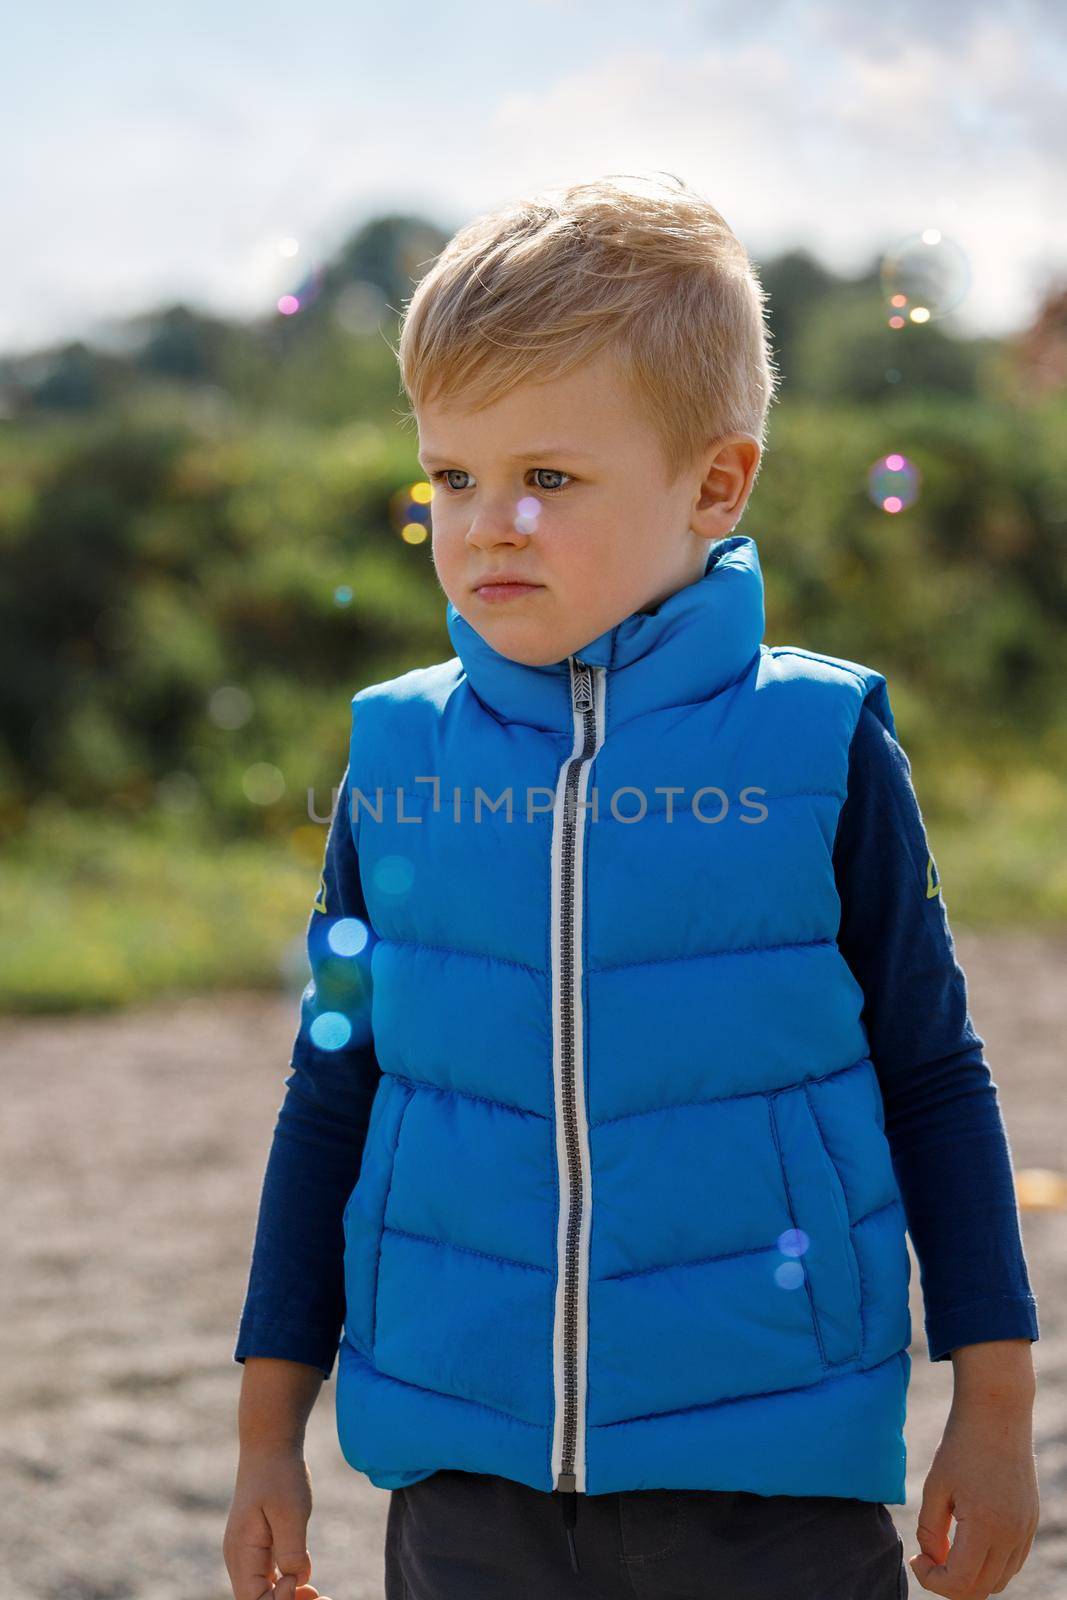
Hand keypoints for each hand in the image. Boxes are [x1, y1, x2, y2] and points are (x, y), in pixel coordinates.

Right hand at [223, 1444, 333, 1599]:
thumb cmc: (280, 1475)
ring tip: (317, 1594)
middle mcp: (240, 1559)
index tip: (299, 1578)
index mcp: (241, 1553)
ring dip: (289, 1597)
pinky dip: (288, 1584)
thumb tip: (299, 1581)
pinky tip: (307, 1579)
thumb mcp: (290, 1511)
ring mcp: (248, 1553)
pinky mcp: (260, 1546)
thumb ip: (291, 1550)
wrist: (271, 1444)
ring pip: (265, 1592)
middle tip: (319, 1596)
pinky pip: (270, 1577)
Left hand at [909, 1383, 1038, 1595]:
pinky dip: (990, 1565)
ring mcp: (1025, 1530)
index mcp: (985, 1526)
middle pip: (980, 1589)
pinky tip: (967, 1543)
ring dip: (971, 1578)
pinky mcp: (1030, 1522)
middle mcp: (1011, 1535)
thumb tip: (933, 1559)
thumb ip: (930, 1529)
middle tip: (927, 1561)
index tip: (915, 1559)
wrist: (997, 1413)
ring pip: (999, 1580)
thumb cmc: (960, 1445)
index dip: (932, 1581)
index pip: (959, 1582)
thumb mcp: (935, 1486)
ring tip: (945, 1552)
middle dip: (949, 1584)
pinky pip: (1012, 1562)